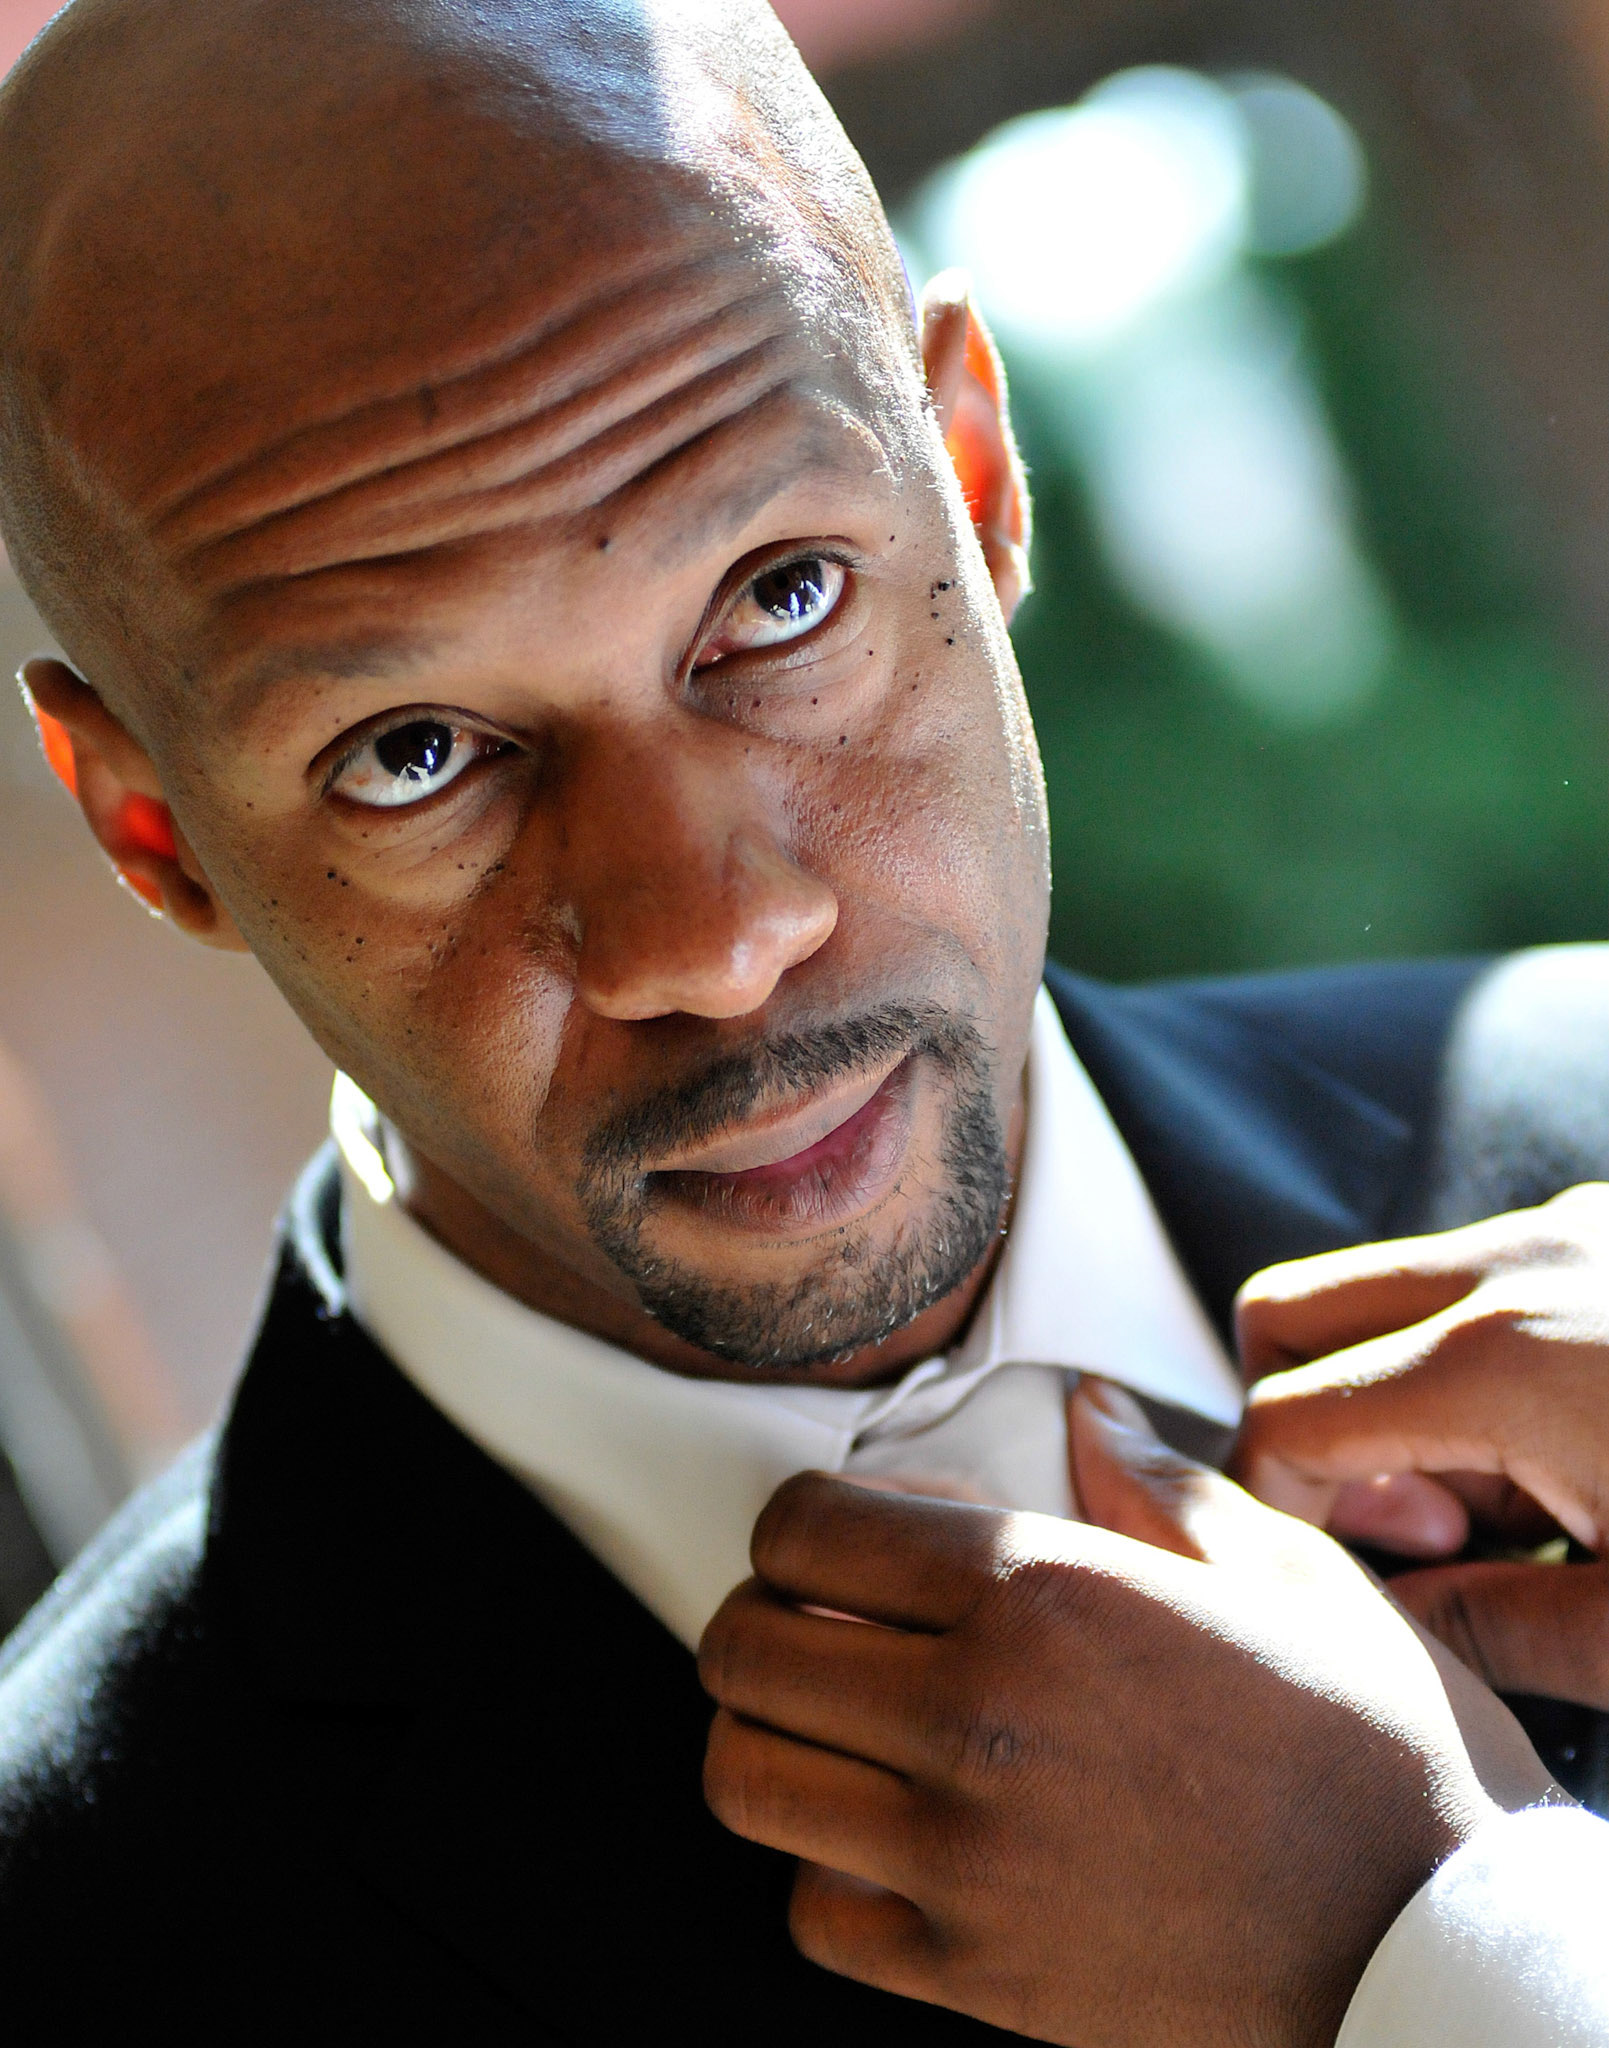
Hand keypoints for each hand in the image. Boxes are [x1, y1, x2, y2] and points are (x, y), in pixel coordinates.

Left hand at [699, 1383, 1549, 2047]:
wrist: (1431, 1951)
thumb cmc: (1372, 1754)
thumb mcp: (1287, 1576)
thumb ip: (1160, 1483)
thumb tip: (1092, 1411)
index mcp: (1041, 1592)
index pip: (804, 1528)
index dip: (797, 1523)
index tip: (831, 1540)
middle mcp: (975, 1717)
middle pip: (742, 1648)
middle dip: (760, 1618)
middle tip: (814, 1625)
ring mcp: (963, 1858)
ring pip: (743, 1779)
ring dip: (765, 1737)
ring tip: (827, 1725)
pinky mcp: (973, 1975)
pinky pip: (811, 1913)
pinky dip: (823, 1870)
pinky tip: (886, 1839)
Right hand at [1235, 1183, 1608, 1707]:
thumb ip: (1486, 1629)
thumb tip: (1379, 1633)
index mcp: (1509, 1361)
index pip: (1284, 1417)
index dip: (1278, 1511)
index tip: (1343, 1579)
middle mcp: (1521, 1260)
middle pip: (1286, 1312)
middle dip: (1293, 1419)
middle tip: (1403, 1522)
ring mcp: (1572, 1225)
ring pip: (1377, 1284)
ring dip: (1385, 1384)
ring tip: (1508, 1496)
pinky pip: (1474, 1272)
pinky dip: (1467, 1352)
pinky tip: (1566, 1445)